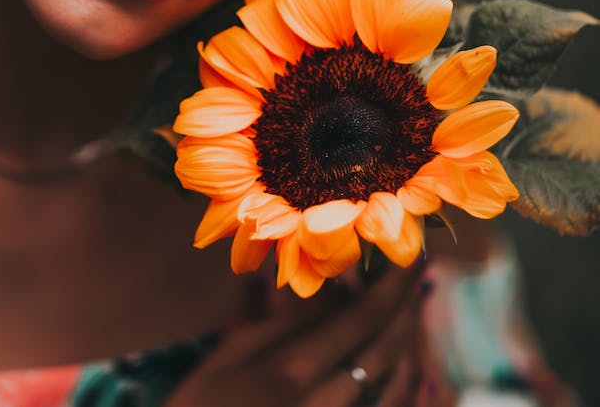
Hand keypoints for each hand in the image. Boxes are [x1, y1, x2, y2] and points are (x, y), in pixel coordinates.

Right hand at [166, 261, 446, 405]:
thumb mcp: (231, 355)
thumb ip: (282, 322)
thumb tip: (333, 287)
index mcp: (290, 369)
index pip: (360, 317)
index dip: (392, 285)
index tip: (411, 256)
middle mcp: (323, 405)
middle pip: (386, 349)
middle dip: (406, 308)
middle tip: (416, 277)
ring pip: (398, 387)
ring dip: (411, 346)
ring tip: (408, 314)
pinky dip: (405, 387)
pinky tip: (400, 363)